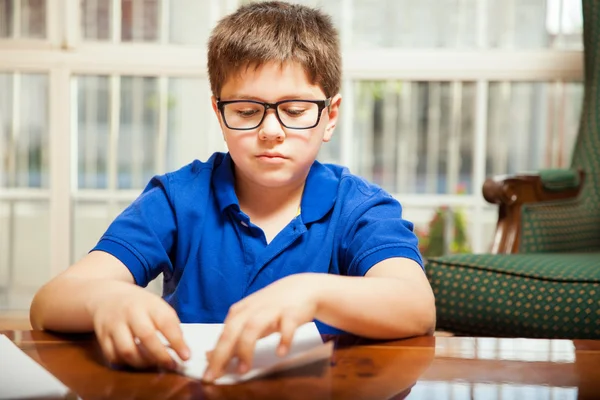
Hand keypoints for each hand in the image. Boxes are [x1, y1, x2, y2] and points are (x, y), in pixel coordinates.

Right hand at [91, 284, 189, 369]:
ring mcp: (114, 324)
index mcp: (149, 303)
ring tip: (154, 365)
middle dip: (160, 355)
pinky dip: (126, 363)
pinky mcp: (102, 336)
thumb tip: (181, 349)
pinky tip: (136, 362)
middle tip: (171, 365)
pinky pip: (113, 356)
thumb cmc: (139, 304)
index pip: (166, 322)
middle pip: (146, 336)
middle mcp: (130, 312)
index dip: (177, 341)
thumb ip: (169, 324)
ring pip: (127, 350)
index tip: (186, 356)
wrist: (107, 296)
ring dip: (143, 362)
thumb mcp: (157, 305)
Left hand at [202, 273, 321, 381]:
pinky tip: (280, 352)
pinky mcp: (292, 312)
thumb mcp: (250, 320)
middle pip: (232, 330)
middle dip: (222, 353)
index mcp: (240, 312)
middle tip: (215, 375)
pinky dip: (283, 338)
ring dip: (246, 348)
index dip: (214, 356)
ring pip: (253, 326)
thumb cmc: (273, 307)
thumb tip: (210, 356)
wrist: (303, 287)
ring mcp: (272, 310)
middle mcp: (252, 310)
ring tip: (243, 370)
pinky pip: (287, 325)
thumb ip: (232, 338)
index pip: (222, 335)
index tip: (208, 376)